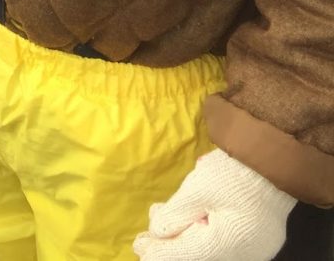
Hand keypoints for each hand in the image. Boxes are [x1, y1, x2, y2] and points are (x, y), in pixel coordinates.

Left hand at [133, 149, 294, 259]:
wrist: (273, 160)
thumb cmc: (235, 173)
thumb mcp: (198, 188)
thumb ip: (176, 214)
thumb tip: (158, 233)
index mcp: (228, 245)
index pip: (186, 255)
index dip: (160, 252)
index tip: (139, 246)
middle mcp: (244, 256)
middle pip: (199, 255)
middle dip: (171, 245)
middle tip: (146, 237)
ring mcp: (254, 251)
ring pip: (210, 251)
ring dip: (185, 239)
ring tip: (163, 221)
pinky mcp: (257, 241)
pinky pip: (224, 245)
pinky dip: (203, 235)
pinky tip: (189, 221)